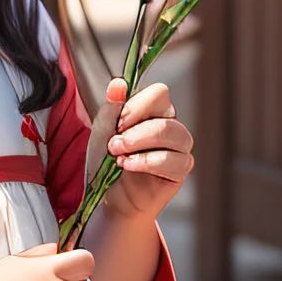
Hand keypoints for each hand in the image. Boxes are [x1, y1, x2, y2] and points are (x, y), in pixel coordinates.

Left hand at [87, 78, 193, 220]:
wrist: (108, 197)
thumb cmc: (106, 162)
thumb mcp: (101, 133)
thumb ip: (110, 108)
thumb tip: (118, 83)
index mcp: (152, 111)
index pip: (159, 93)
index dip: (137, 106)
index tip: (116, 124)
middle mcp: (169, 125)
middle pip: (169, 112)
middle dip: (136, 129)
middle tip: (113, 145)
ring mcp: (178, 147)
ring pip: (176, 134)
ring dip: (142, 144)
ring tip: (119, 157)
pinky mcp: (180, 169)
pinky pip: (177, 160)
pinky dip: (149, 162)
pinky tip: (129, 167)